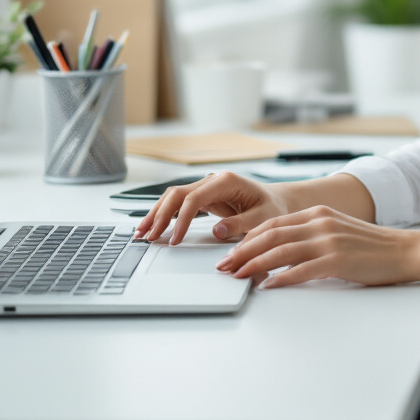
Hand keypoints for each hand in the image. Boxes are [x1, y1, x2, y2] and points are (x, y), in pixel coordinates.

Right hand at [133, 172, 290, 245]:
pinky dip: (166, 215)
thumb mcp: (263, 218)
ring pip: (173, 197)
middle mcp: (213, 181)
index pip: (194, 198)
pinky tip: (154, 227)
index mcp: (226, 181)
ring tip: (141, 233)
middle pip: (177, 194)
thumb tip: (217, 231)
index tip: (174, 239)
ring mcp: (207, 188)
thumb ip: (241, 224)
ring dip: (157, 214)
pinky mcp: (204, 198)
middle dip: (160, 214)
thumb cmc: (273, 207)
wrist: (279, 201)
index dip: (181, 219)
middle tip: (146, 236)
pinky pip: (180, 204)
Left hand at [215, 205, 418, 288]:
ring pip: (280, 251)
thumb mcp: (338, 231)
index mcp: (319, 214)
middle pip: (270, 235)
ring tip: (237, 276)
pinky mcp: (337, 260)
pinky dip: (281, 278)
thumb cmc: (372, 247)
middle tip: (224, 266)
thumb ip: (312, 236)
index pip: (273, 223)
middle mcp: (320, 223)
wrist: (405, 250)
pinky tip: (268, 286)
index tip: (231, 251)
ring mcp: (329, 241)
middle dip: (242, 251)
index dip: (248, 238)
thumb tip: (282, 251)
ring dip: (254, 264)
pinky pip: (301, 269)